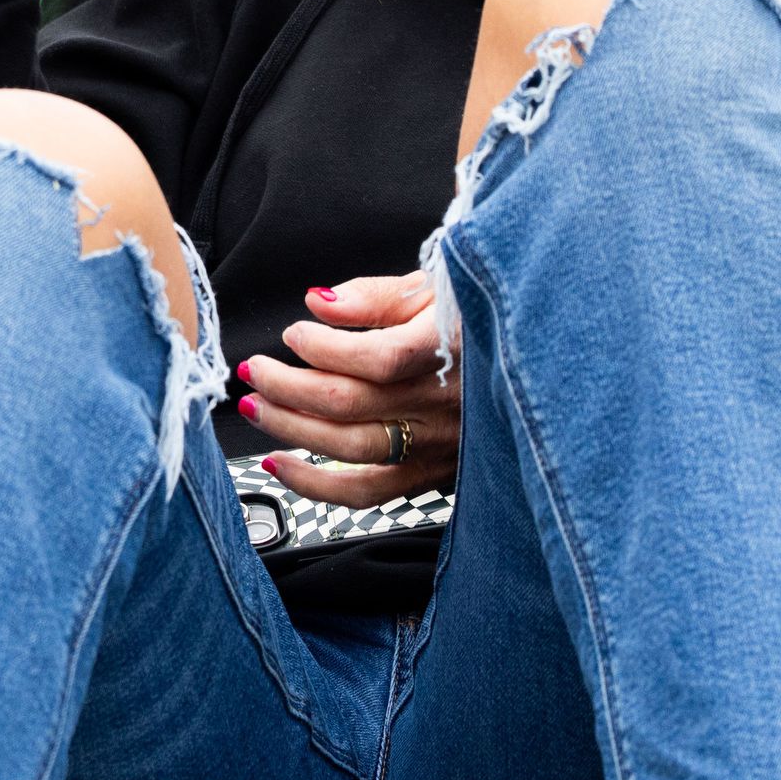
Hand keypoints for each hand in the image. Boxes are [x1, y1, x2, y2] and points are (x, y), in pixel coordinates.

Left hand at [236, 272, 460, 505]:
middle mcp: (444, 404)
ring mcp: (438, 444)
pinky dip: (316, 485)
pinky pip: (368, 492)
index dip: (325, 349)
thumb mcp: (434, 287)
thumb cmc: (472, 320)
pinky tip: (280, 464)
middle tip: (254, 370)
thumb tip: (319, 301)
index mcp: (449, 350)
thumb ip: (373, 296)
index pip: (378, 359)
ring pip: (353, 448)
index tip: (294, 333)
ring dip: (291, 428)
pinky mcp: (429, 473)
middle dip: (288, 387)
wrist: (525, 364)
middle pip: (353, 405)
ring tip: (255, 406)